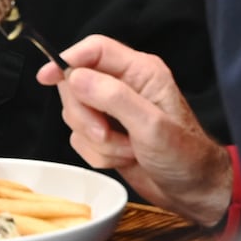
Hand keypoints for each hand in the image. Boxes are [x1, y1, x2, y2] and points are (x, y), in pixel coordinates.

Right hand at [36, 35, 232, 226]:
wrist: (194, 191)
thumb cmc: (186, 156)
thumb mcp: (151, 126)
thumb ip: (113, 98)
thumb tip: (76, 77)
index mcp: (141, 72)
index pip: (94, 50)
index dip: (67, 60)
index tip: (46, 76)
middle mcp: (125, 86)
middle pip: (76, 83)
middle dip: (85, 115)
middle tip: (107, 132)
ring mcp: (114, 111)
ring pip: (75, 114)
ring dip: (95, 139)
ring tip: (126, 148)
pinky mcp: (107, 134)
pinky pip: (79, 138)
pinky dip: (97, 154)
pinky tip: (122, 158)